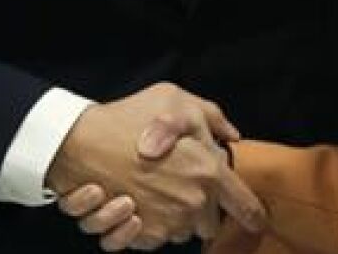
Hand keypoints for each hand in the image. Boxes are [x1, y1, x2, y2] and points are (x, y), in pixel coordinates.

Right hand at [47, 82, 263, 247]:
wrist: (81, 143)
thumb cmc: (128, 117)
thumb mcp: (174, 99)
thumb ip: (211, 116)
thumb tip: (232, 135)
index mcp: (208, 171)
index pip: (246, 206)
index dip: (254, 215)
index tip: (257, 220)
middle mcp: (192, 202)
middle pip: (210, 224)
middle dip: (202, 210)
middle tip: (181, 187)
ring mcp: (166, 222)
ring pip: (182, 233)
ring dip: (174, 219)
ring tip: (153, 192)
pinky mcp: (141, 235)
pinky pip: (155, 241)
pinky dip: (148, 228)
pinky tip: (135, 206)